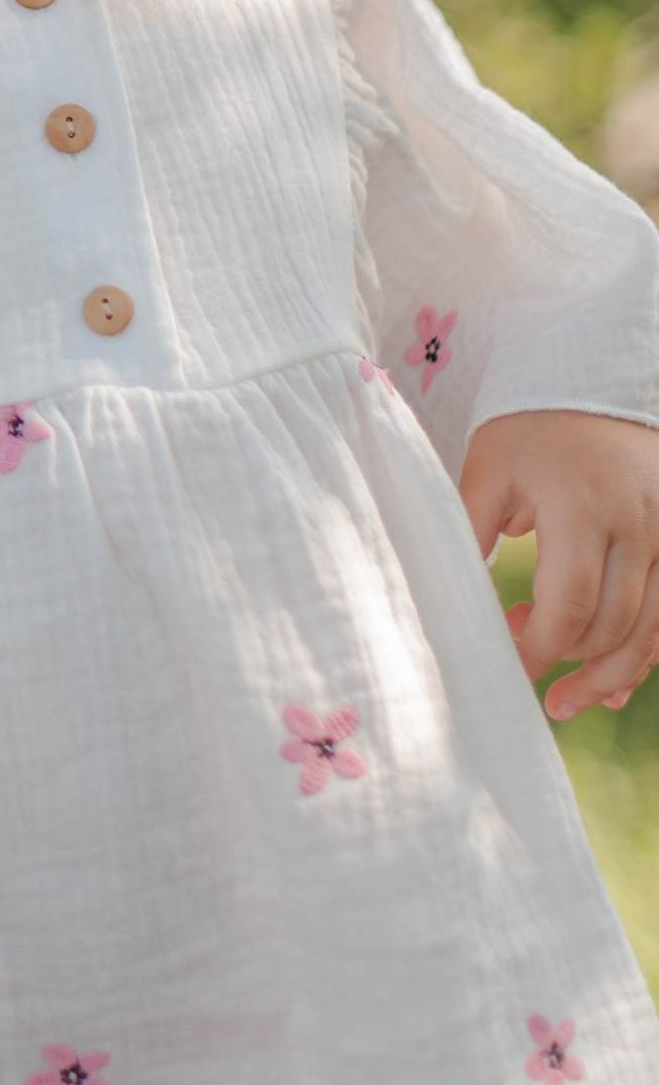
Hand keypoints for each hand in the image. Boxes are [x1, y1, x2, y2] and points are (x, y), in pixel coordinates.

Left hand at [461, 408, 658, 719]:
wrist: (602, 384)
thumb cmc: (533, 428)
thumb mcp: (489, 466)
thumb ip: (468, 527)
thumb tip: (445, 594)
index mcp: (583, 505)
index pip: (569, 603)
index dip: (539, 647)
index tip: (507, 665)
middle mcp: (640, 525)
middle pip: (613, 626)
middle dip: (568, 662)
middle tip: (527, 669)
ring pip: (652, 633)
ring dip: (611, 676)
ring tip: (568, 701)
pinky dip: (645, 656)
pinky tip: (613, 683)